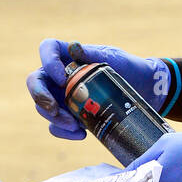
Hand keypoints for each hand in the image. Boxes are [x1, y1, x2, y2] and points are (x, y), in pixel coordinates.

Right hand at [27, 40, 170, 139]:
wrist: (145, 91)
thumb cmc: (129, 69)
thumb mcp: (113, 59)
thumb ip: (93, 56)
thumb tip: (73, 47)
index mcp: (70, 55)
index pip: (47, 49)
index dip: (48, 62)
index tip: (63, 79)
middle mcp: (61, 74)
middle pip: (36, 81)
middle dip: (40, 97)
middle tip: (54, 109)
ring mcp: (63, 96)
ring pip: (43, 106)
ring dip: (55, 118)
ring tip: (75, 125)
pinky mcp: (70, 115)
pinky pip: (55, 126)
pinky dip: (63, 132)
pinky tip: (81, 134)